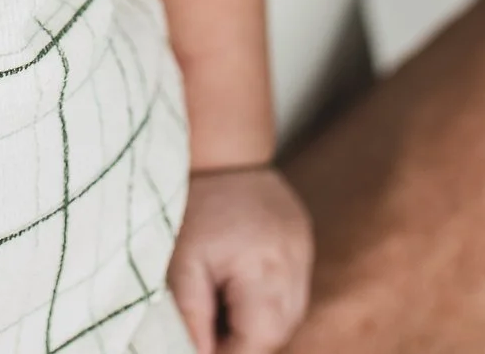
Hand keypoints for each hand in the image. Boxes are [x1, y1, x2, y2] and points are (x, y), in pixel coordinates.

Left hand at [168, 166, 313, 353]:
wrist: (222, 150)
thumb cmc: (195, 207)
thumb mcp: (181, 264)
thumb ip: (191, 317)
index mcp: (265, 270)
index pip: (258, 341)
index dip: (229, 352)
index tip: (202, 345)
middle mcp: (294, 267)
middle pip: (278, 332)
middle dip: (245, 341)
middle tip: (209, 327)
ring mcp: (303, 254)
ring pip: (288, 315)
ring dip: (257, 322)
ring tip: (221, 301)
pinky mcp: (303, 244)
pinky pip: (291, 290)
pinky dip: (267, 299)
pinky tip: (240, 283)